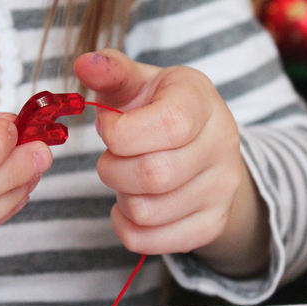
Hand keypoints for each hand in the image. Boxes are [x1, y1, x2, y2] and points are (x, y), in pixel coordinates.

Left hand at [74, 50, 268, 276]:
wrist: (204, 144)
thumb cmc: (159, 108)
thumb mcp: (139, 82)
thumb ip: (111, 71)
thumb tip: (84, 63)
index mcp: (201, 100)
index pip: (169, 125)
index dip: (123, 133)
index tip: (109, 127)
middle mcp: (222, 144)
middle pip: (155, 174)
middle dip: (112, 168)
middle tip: (110, 157)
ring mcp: (222, 188)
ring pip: (149, 212)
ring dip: (121, 197)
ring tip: (126, 178)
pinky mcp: (212, 224)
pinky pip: (152, 242)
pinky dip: (127, 226)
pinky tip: (130, 204)